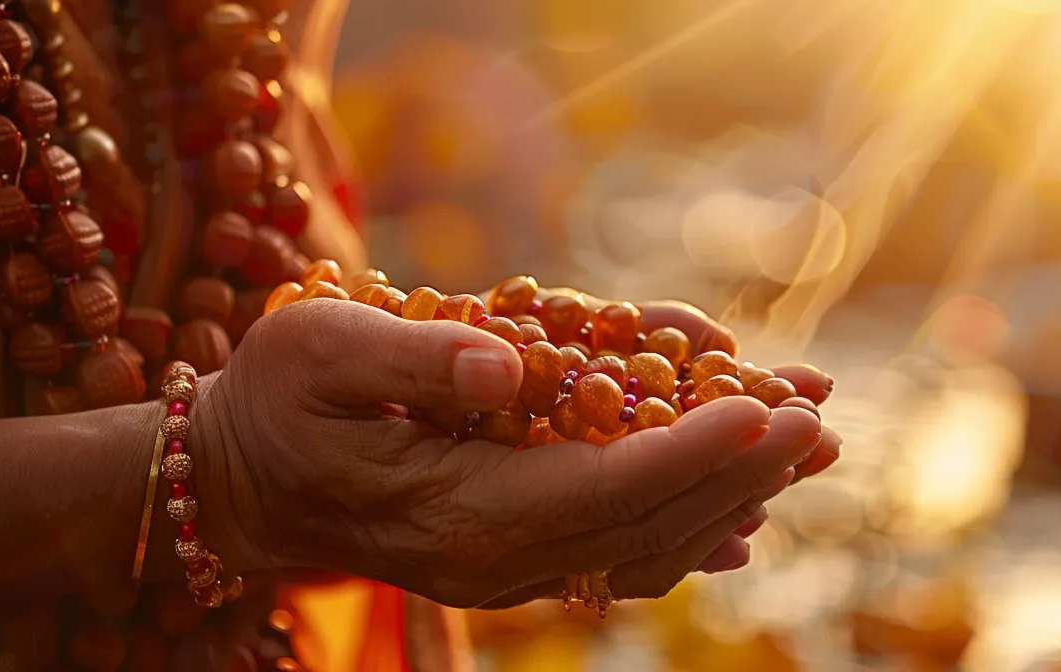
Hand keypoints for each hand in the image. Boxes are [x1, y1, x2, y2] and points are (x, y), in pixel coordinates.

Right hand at [190, 298, 842, 607]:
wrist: (239, 482)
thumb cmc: (275, 401)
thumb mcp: (319, 354)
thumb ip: (415, 361)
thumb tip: (505, 369)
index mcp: (460, 513)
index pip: (603, 488)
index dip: (689, 448)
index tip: (763, 409)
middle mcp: (499, 558)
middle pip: (648, 521)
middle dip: (741, 469)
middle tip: (822, 421)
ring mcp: (511, 568)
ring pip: (649, 547)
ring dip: (735, 497)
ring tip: (810, 447)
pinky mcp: (517, 556)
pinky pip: (622, 560)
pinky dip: (691, 534)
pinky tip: (746, 516)